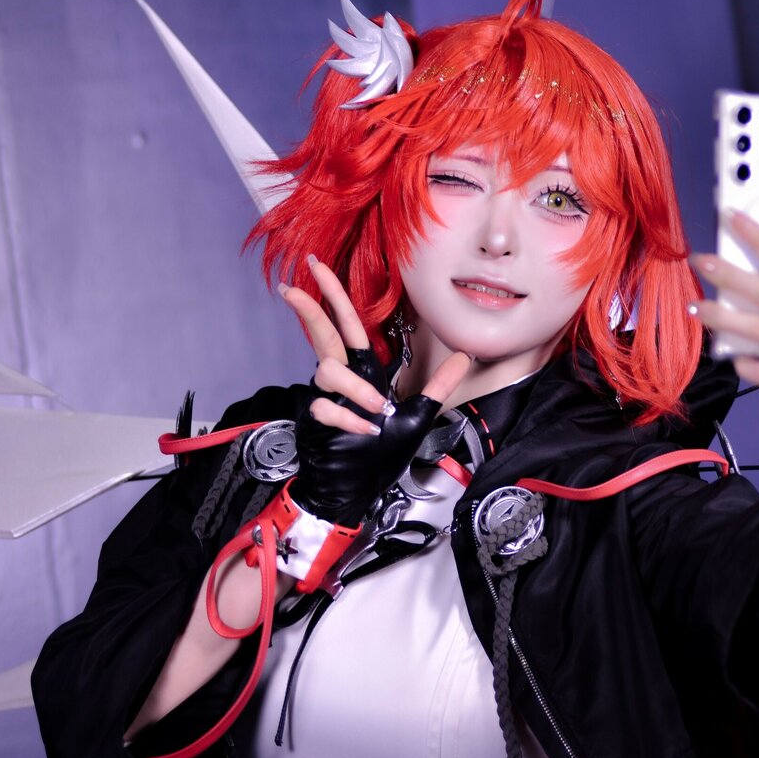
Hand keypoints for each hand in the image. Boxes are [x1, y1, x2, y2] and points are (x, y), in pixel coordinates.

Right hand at [279, 256, 471, 525]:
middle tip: (294, 285)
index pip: (347, 325)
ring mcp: (325, 397)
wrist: (353, 490)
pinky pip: (327, 406)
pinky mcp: (315, 419)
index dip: (333, 295)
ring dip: (355, 389)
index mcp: (362, 371)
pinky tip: (365, 431)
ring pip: (329, 370)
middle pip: (323, 333)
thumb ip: (438, 386)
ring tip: (376, 412)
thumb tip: (464, 356)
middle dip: (311, 307)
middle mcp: (340, 378)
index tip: (317, 266)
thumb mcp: (418, 417)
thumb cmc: (378, 455)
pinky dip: (350, 418)